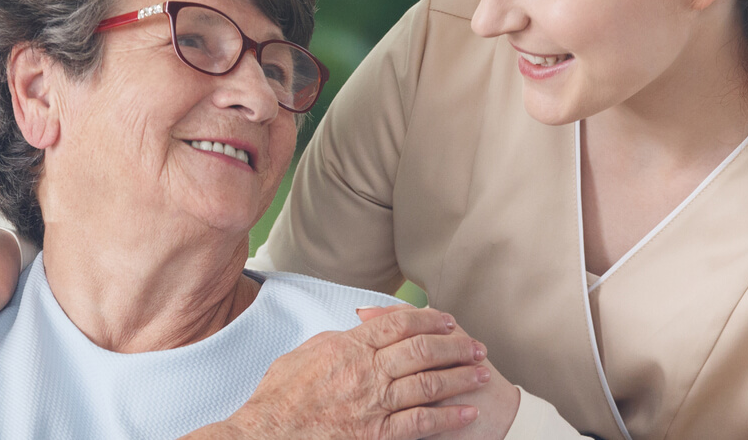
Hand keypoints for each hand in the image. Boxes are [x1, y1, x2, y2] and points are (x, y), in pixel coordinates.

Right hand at [195, 307, 492, 438]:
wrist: (266, 435)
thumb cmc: (278, 399)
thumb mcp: (302, 355)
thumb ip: (335, 341)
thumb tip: (357, 331)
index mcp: (348, 347)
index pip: (398, 323)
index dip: (428, 319)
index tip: (447, 320)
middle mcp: (366, 371)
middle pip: (422, 350)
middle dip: (455, 346)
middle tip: (476, 347)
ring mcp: (374, 404)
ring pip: (429, 383)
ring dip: (460, 377)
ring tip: (481, 374)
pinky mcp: (378, 434)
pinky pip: (421, 422)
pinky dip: (448, 416)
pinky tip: (467, 412)